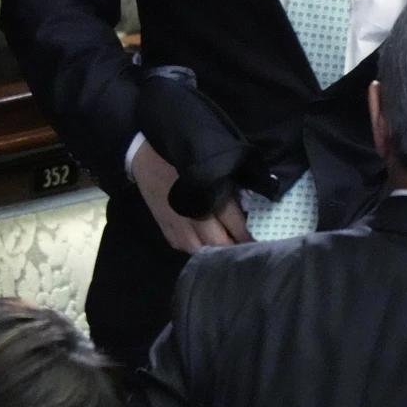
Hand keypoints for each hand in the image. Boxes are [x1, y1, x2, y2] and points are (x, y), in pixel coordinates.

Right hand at [130, 142, 250, 253]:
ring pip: (202, 251)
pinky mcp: (165, 230)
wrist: (145, 154)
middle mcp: (194, 218)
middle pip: (221, 244)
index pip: (238, 227)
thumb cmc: (184, 155)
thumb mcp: (214, 166)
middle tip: (246, 245)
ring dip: (215, 250)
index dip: (250, 236)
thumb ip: (231, 188)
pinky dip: (196, 247)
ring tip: (225, 246)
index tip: (262, 239)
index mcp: (209, 198)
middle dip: (235, 246)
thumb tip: (250, 209)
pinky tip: (202, 241)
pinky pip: (184, 247)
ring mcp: (177, 227)